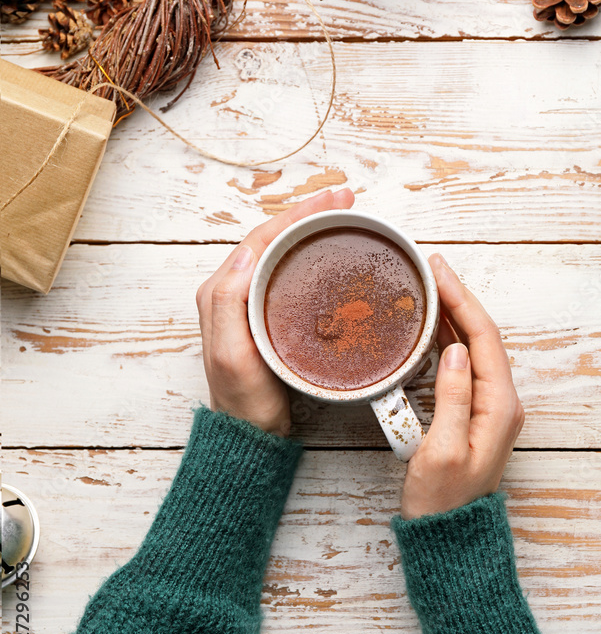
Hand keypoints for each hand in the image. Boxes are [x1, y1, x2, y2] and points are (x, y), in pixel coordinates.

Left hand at [196, 188, 354, 436]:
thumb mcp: (232, 355)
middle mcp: (234, 290)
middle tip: (346, 199)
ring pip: (283, 250)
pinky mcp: (270, 313)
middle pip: (274, 236)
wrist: (252, 434)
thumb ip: (228, 302)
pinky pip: (291, 270)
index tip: (332, 201)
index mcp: (221, 291)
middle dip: (309, 212)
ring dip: (312, 227)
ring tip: (344, 214)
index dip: (298, 214)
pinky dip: (313, 252)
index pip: (262, 237)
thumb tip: (248, 252)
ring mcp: (252, 300)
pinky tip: (333, 251)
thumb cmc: (243, 400)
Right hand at [400, 253, 523, 518]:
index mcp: (499, 405)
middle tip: (429, 269)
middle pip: (480, 336)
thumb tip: (452, 351)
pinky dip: (445, 340)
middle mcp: (500, 401)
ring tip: (426, 289)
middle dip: (456, 299)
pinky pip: (461, 365)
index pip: (483, 337)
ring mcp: (487, 407)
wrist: (448, 535)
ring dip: (451, 316)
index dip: (460, 299)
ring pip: (471, 347)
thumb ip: (453, 397)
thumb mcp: (444, 449)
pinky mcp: (471, 413)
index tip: (437, 272)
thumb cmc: (443, 499)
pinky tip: (428, 330)